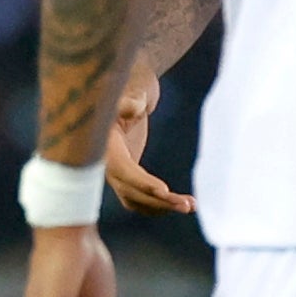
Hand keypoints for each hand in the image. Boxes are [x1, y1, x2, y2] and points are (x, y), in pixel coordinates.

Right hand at [106, 70, 191, 214]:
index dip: (141, 183)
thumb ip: (131, 99)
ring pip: (136, 200)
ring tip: (191, 206)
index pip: (122, 169)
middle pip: (131, 191)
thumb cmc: (133, 89)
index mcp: (104, 145)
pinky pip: (140, 199)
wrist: (132, 95)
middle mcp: (106, 164)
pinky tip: (182, 205)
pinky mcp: (127, 177)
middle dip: (159, 201)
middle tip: (188, 206)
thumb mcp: (133, 91)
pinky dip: (158, 206)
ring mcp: (115, 173)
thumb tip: (135, 106)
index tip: (164, 191)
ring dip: (162, 207)